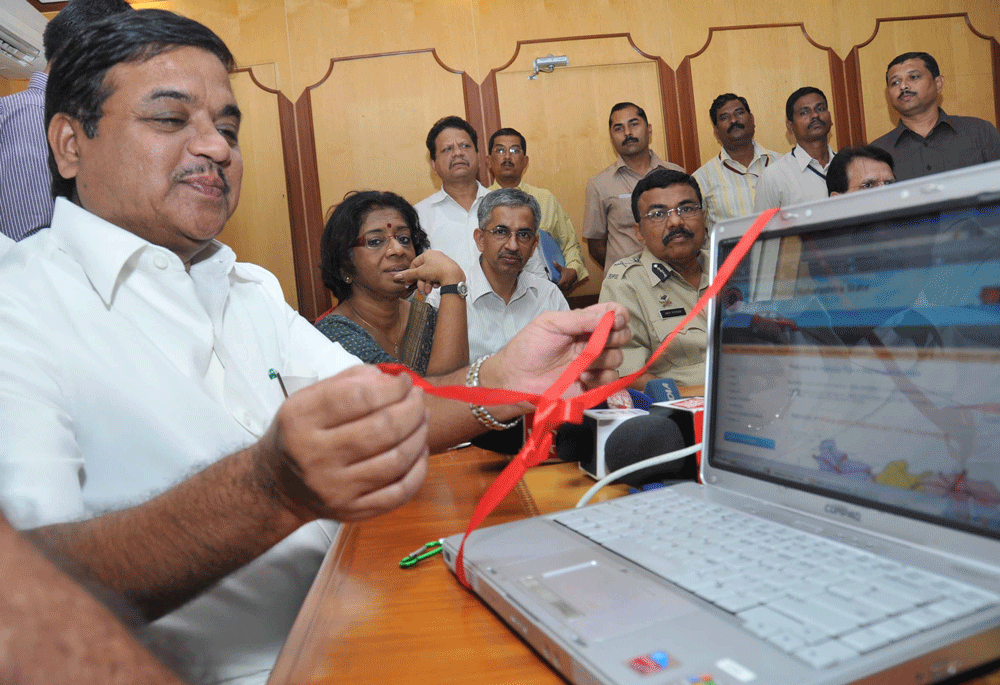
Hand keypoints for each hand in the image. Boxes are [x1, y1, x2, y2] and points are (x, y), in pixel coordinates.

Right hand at [255, 365, 428, 522]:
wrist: (279, 486)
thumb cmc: (301, 434)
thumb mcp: (308, 399)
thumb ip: (348, 381)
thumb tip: (390, 377)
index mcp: (301, 420)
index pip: (359, 397)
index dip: (392, 386)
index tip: (405, 381)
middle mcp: (316, 456)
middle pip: (383, 428)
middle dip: (412, 408)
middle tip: (419, 398)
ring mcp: (335, 488)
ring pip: (396, 460)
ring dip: (419, 434)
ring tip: (422, 420)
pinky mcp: (352, 510)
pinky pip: (399, 492)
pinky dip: (418, 469)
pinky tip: (420, 451)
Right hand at [394, 250, 464, 295]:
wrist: (454, 276)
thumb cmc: (438, 271)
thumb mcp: (420, 273)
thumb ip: (408, 275)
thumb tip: (396, 276)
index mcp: (428, 254)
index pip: (415, 264)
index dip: (412, 274)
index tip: (409, 282)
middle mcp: (435, 256)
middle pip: (423, 271)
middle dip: (421, 282)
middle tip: (421, 289)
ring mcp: (442, 263)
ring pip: (430, 275)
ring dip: (428, 284)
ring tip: (429, 290)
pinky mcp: (447, 269)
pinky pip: (438, 276)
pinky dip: (436, 282)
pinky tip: (437, 286)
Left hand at [484, 302, 629, 397]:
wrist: (515, 379)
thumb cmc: (527, 347)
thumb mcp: (550, 323)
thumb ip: (580, 318)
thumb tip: (609, 317)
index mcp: (583, 323)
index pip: (612, 314)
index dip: (619, 315)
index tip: (616, 319)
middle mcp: (591, 342)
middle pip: (622, 335)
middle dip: (617, 336)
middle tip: (602, 340)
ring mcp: (592, 364)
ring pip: (618, 357)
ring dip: (604, 358)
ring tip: (582, 362)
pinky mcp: (591, 384)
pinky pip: (610, 379)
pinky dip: (600, 376)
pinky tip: (582, 376)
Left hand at [552, 262, 578, 290]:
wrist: (575, 273)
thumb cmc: (567, 271)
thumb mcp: (562, 269)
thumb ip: (557, 266)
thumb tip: (553, 261)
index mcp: (563, 280)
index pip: (558, 285)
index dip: (555, 284)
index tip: (552, 283)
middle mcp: (566, 284)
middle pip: (559, 287)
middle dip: (557, 286)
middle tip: (553, 284)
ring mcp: (568, 286)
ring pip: (562, 288)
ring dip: (560, 287)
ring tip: (556, 285)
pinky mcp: (569, 286)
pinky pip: (564, 288)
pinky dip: (562, 287)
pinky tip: (560, 286)